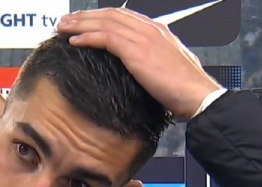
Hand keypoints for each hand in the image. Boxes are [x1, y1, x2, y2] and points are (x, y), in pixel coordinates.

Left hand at [57, 7, 222, 119]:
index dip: (102, 17)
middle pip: (111, 15)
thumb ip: (153, 64)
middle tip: (66, 21)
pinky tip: (74, 41)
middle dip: (86, 16)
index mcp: (159, 31)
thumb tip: (142, 71)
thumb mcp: (169, 69)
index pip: (124, 16)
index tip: (85, 22)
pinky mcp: (136, 51)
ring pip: (105, 23)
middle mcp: (151, 29)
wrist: (198, 96)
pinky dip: (87, 37)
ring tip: (63, 28)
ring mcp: (143, 38)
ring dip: (80, 24)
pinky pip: (105, 38)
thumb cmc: (187, 89)